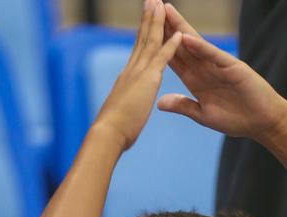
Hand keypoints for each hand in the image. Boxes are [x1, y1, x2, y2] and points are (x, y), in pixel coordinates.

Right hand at [92, 0, 181, 150]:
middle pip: (141, 39)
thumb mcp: (120, 114)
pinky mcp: (148, 80)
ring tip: (161, 4)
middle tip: (151, 1)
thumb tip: (121, 111)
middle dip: (147, 20)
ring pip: (151, 41)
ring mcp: (139, 73)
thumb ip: (123, 107)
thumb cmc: (113, 130)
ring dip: (158, 22)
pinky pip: (162, 58)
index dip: (141, 34)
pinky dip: (171, 45)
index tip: (145, 21)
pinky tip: (178, 33)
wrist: (108, 133)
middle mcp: (131, 71)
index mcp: (126, 78)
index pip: (136, 51)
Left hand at [158, 3, 286, 140]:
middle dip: (166, 27)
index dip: (158, 44)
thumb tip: (159, 102)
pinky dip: (200, 47)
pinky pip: (213, 56)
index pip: (173, 58)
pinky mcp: (232, 68)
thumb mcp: (204, 115)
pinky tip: (186, 38)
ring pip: (195, 44)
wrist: (262, 123)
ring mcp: (218, 66)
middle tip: (151, 7)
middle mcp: (205, 69)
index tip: (143, 31)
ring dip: (181, 28)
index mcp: (196, 80)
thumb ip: (183, 106)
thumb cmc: (237, 119)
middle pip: (180, 44)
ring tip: (167, 11)